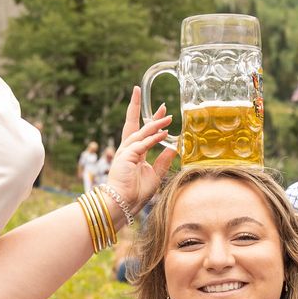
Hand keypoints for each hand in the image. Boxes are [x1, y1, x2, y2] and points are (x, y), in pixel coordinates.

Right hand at [111, 87, 176, 209]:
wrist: (124, 203)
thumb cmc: (136, 193)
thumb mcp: (155, 174)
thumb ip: (163, 161)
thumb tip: (173, 148)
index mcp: (134, 153)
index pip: (142, 132)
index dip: (152, 120)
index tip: (162, 110)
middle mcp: (128, 149)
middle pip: (134, 124)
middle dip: (137, 108)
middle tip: (146, 95)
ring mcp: (125, 152)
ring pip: (141, 133)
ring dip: (155, 124)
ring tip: (168, 117)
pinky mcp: (126, 156)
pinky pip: (142, 144)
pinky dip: (153, 138)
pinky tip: (164, 133)